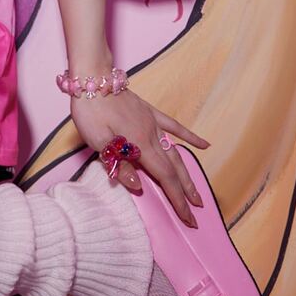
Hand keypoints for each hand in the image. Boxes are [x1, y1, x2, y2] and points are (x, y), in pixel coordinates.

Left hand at [70, 88, 209, 227]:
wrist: (92, 77)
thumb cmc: (90, 110)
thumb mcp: (98, 141)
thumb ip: (119, 164)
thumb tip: (138, 187)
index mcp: (139, 144)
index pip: (164, 177)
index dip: (177, 199)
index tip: (188, 218)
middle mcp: (151, 134)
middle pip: (173, 168)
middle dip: (185, 192)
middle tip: (197, 213)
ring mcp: (152, 122)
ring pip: (175, 152)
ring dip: (187, 174)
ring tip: (197, 193)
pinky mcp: (149, 112)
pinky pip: (173, 126)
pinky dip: (189, 136)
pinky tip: (204, 145)